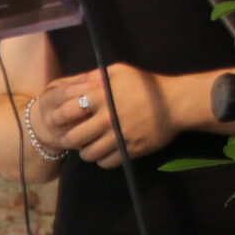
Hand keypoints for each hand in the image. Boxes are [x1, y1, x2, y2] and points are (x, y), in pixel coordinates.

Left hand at [36, 65, 182, 167]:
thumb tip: (74, 83)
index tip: (57, 120)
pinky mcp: (130, 150)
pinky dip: (102, 160)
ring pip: (88, 154)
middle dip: (68, 139)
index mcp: (100, 98)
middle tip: (71, 138)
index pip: (66, 112)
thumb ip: (95, 76)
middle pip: (73, 138)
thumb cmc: (146, 85)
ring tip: (88, 146)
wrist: (176, 103)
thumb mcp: (119, 72)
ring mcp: (118, 137)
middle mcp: (106, 119)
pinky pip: (106, 163)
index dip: (58, 117)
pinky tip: (104, 153)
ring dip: (85, 152)